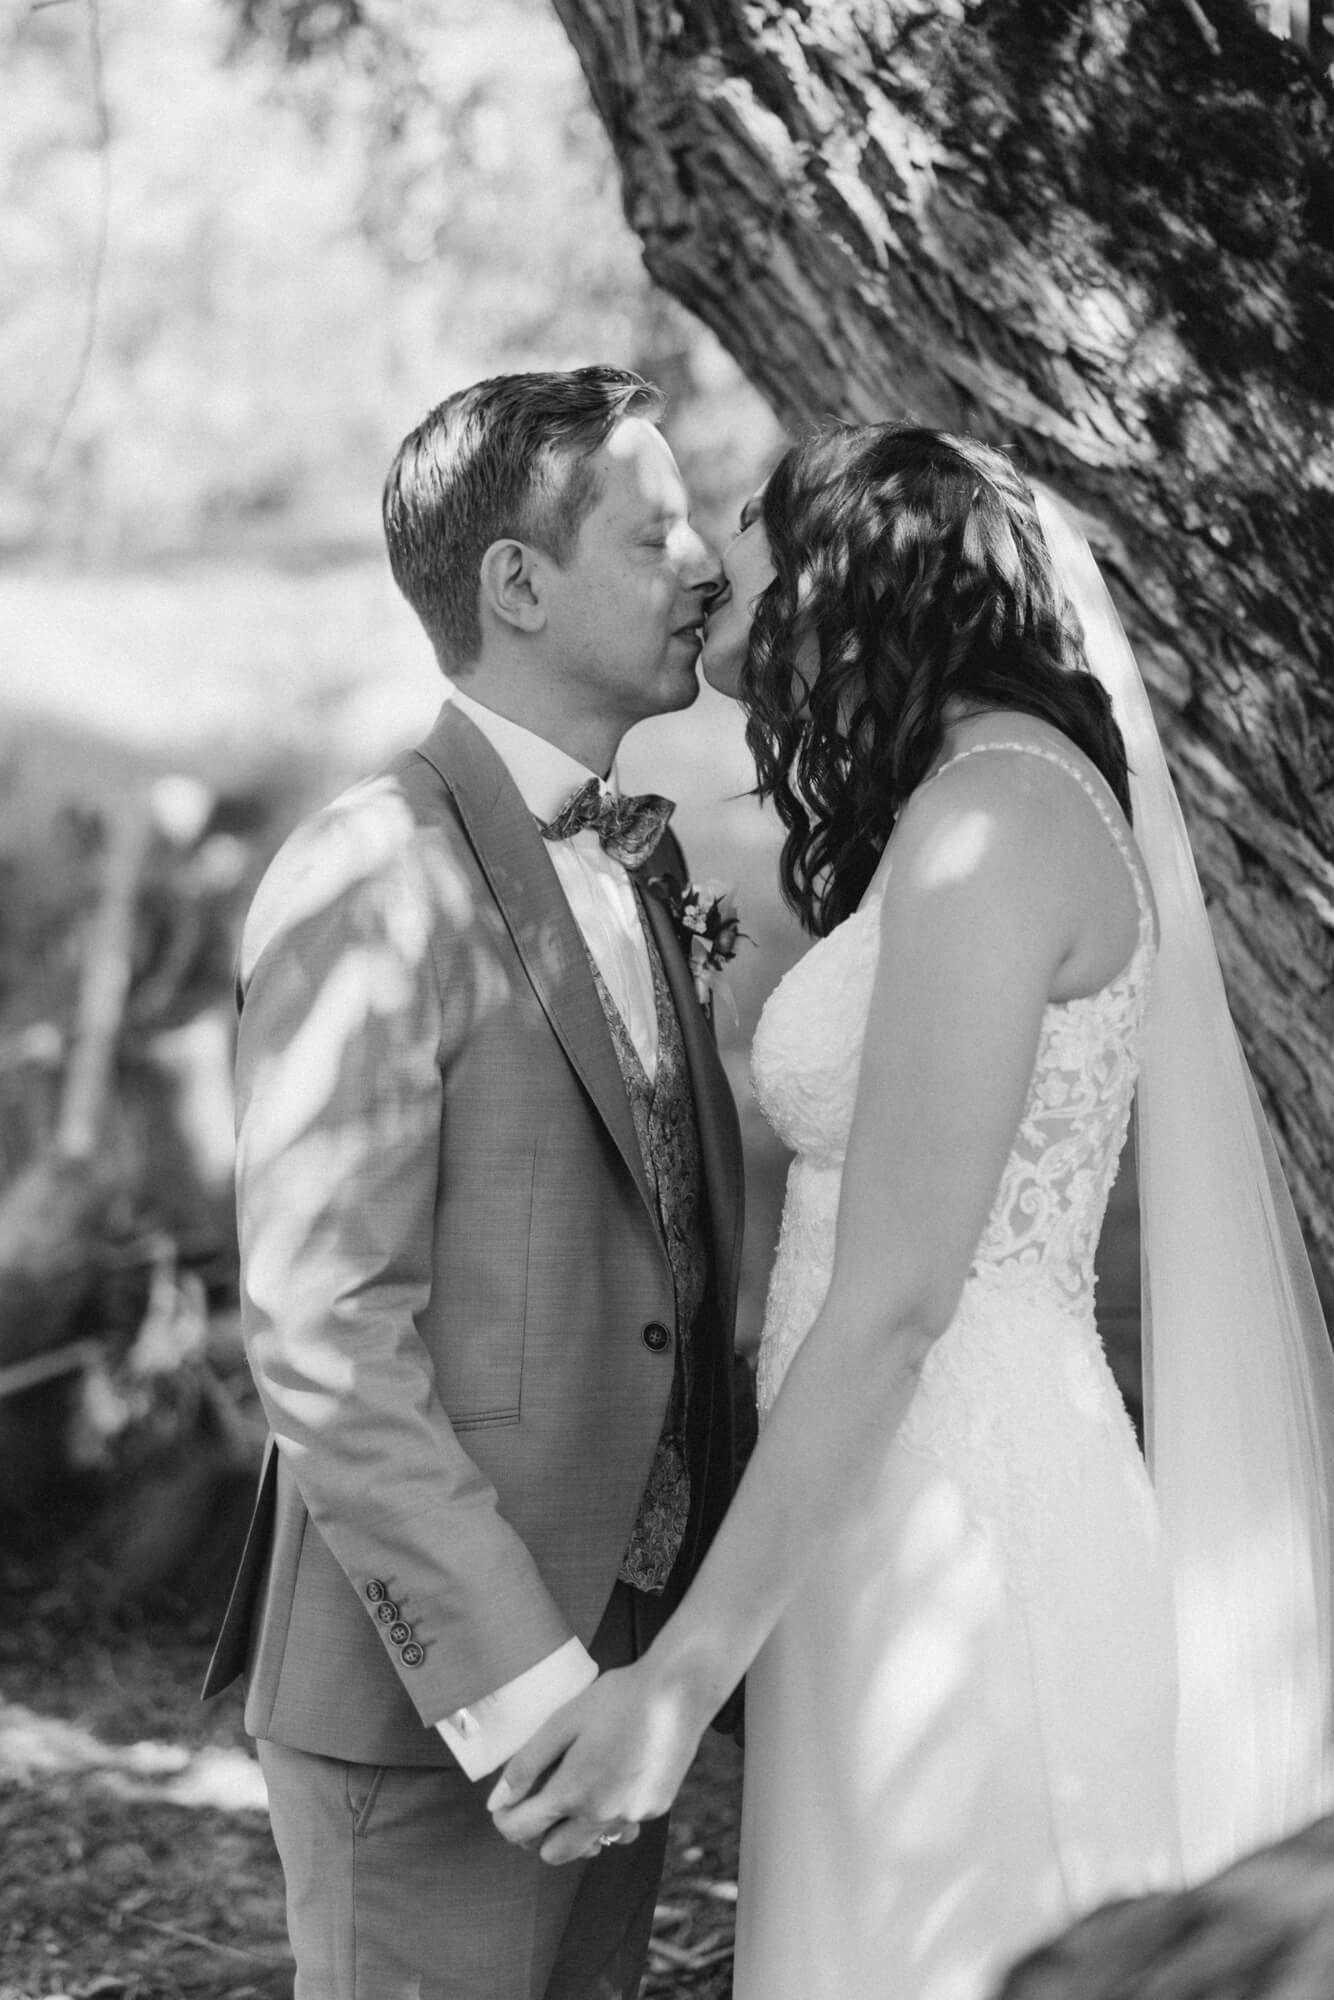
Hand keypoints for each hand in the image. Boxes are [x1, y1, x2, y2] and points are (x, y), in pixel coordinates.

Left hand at [487, 1660, 706, 1864]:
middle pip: (554, 1854)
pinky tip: (613, 1780)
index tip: (505, 1805)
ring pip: (591, 1845)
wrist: (679, 1691)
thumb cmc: (618, 1698)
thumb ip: (528, 1764)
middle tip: (540, 1799)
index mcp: (574, 1792)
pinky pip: (622, 1826)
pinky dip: (610, 1814)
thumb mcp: (564, 1721)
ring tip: (580, 1787)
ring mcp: (632, 1816)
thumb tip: (498, 1802)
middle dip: (539, 1834)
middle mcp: (603, 1815)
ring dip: (576, 1830)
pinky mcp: (656, 1808)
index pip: (522, 1830)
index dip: (504, 1820)